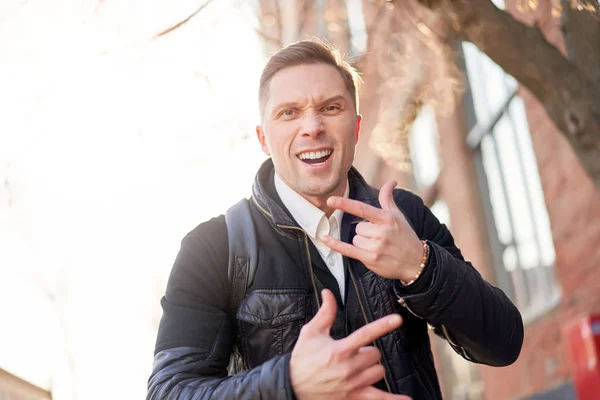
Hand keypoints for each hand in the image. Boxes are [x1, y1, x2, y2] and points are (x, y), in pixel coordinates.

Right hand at [289, 289, 411, 399]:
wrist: (292, 386)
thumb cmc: (302, 359)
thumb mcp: (311, 333)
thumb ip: (325, 313)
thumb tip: (329, 293)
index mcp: (339, 349)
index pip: (366, 334)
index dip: (383, 325)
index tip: (398, 319)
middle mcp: (348, 367)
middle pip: (375, 354)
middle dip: (368, 351)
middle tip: (354, 353)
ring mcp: (352, 384)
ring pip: (378, 371)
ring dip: (372, 367)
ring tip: (358, 367)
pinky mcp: (353, 397)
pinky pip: (378, 399)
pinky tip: (407, 399)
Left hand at [322, 180, 422, 281]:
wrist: (416, 262)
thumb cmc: (405, 236)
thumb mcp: (398, 216)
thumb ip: (388, 199)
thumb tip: (391, 181)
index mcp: (386, 218)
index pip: (361, 209)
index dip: (345, 204)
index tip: (330, 200)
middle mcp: (381, 232)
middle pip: (357, 227)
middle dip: (365, 231)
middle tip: (380, 237)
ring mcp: (376, 247)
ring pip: (355, 239)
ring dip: (362, 242)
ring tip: (378, 246)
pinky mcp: (370, 259)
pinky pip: (347, 250)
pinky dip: (335, 245)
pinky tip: (325, 239)